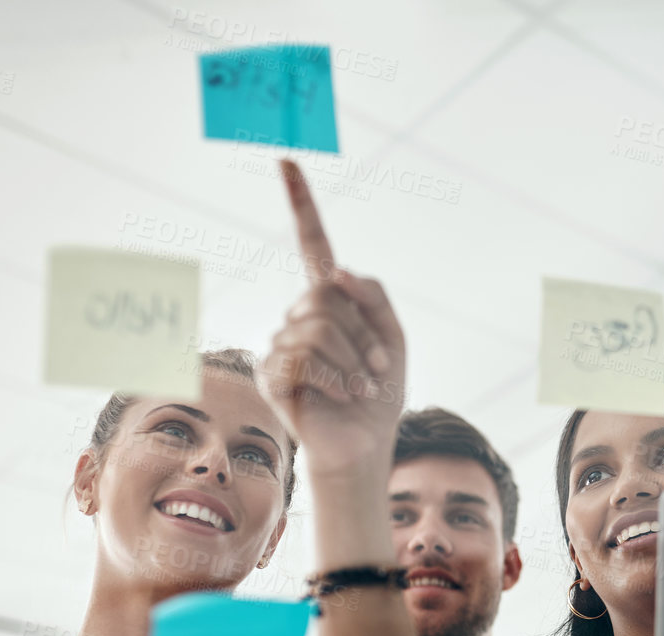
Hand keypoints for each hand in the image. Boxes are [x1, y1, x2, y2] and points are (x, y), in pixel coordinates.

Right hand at [258, 159, 405, 475]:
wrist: (366, 444)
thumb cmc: (379, 394)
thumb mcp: (393, 336)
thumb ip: (373, 295)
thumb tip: (335, 271)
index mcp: (328, 301)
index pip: (310, 245)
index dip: (300, 205)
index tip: (286, 161)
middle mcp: (297, 316)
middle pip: (325, 295)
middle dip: (362, 332)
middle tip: (375, 366)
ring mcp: (279, 344)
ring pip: (317, 325)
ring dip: (352, 358)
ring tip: (360, 386)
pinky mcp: (269, 374)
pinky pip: (302, 355)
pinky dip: (334, 376)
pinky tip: (342, 395)